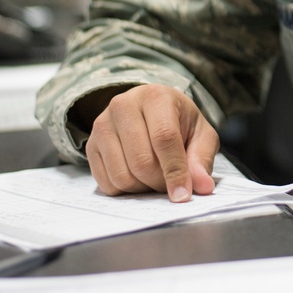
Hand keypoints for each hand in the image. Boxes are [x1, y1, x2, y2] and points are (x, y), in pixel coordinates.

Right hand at [83, 84, 218, 201]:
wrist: (150, 110)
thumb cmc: (179, 122)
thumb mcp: (200, 134)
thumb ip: (202, 159)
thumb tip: (202, 186)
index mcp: (155, 97)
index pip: (164, 138)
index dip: (175, 171)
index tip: (183, 195)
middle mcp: (123, 106)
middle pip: (141, 161)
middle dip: (160, 182)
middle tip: (171, 183)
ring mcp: (103, 125)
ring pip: (122, 175)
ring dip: (143, 188)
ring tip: (155, 176)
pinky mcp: (90, 145)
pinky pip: (106, 183)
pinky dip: (126, 190)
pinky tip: (137, 177)